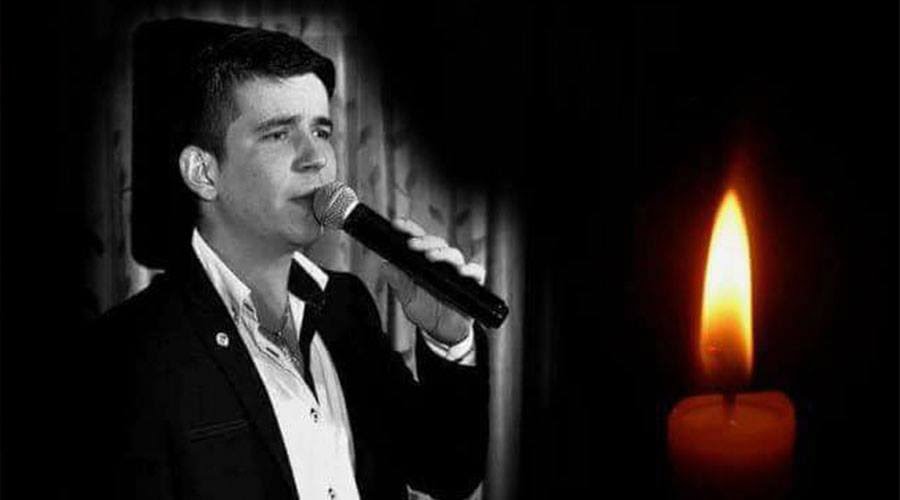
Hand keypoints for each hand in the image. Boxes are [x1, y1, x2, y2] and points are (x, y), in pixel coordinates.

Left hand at [379, 218, 485, 344]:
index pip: (418, 239)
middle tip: (411, 244)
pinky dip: (470, 269)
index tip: (396, 224)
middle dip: (424, 241)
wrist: (444, 332)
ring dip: (442, 253)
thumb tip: (385, 266)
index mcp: (424, 260)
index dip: (409, 229)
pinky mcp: (473, 283)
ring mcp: (458, 271)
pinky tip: (461, 272)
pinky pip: (476, 272)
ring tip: (431, 257)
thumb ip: (399, 283)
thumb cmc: (426, 311)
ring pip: (454, 254)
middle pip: (436, 243)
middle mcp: (442, 262)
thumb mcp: (408, 300)